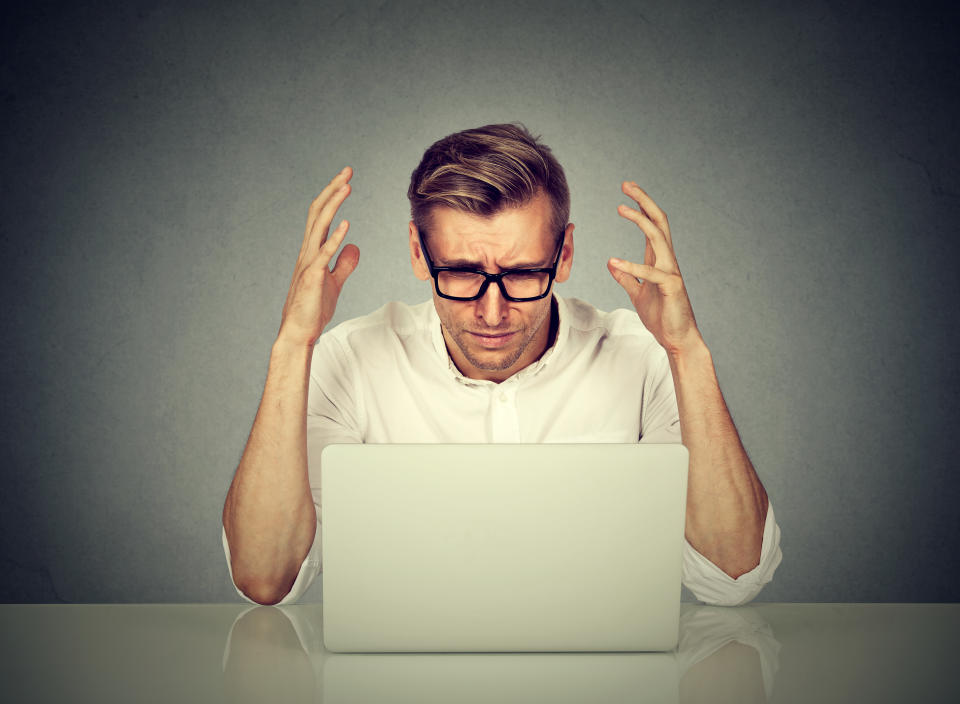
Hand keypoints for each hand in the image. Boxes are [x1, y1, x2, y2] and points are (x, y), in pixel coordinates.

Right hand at [277, 167, 359, 346]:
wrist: (299, 331)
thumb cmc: (314, 308)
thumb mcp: (334, 282)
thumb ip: (344, 263)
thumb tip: (354, 246)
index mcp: (313, 251)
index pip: (322, 216)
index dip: (333, 196)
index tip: (346, 179)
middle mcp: (308, 252)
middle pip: (319, 213)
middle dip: (332, 190)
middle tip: (347, 170)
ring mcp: (308, 263)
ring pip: (319, 227)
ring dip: (333, 205)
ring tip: (346, 186)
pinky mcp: (313, 278)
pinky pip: (324, 255)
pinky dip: (334, 238)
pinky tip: (346, 225)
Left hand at [607, 182, 701, 355]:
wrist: (677, 338)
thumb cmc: (661, 316)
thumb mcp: (638, 294)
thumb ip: (627, 278)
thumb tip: (612, 263)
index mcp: (658, 260)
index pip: (651, 226)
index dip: (641, 208)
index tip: (627, 192)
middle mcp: (667, 261)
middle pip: (658, 222)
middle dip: (644, 201)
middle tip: (627, 184)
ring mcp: (671, 272)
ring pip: (658, 238)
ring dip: (639, 220)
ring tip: (621, 207)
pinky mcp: (671, 287)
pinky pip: (651, 272)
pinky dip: (631, 266)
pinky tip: (614, 261)